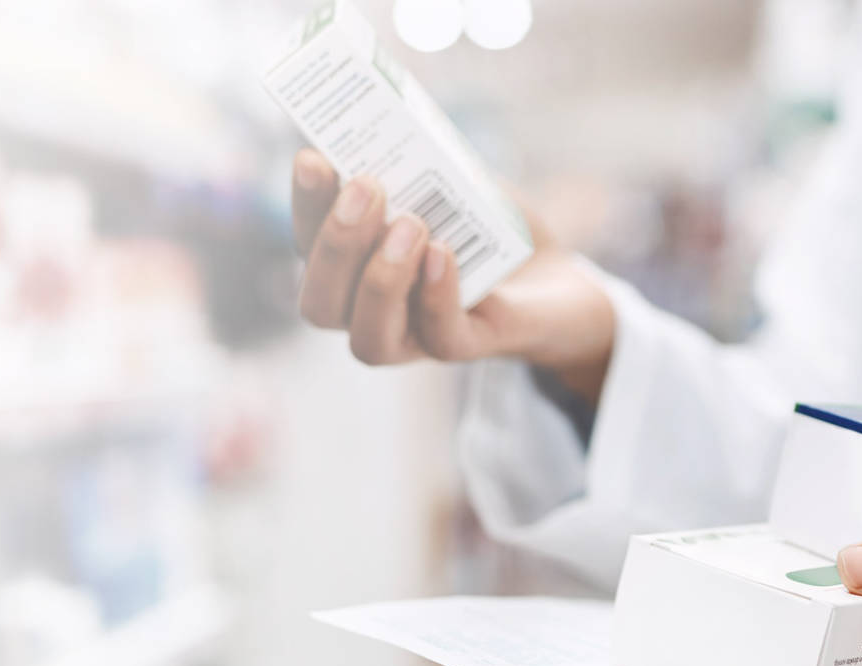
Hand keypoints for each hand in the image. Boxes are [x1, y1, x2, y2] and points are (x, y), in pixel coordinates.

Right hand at [291, 149, 614, 399]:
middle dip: (336, 244)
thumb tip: (400, 124)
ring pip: (369, 338)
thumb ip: (422, 163)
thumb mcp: (453, 183)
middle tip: (366, 187)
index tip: (313, 158)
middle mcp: (373, 310)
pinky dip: (437, 294)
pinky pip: (442, 338)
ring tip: (410, 224)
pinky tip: (443, 252)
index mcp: (355, 267)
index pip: (309, 246)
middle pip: (321, 303)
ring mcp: (419, 337)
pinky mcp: (473, 345)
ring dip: (379, 279)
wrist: (556, 280)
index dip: (305, 205)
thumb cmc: (489, 228)